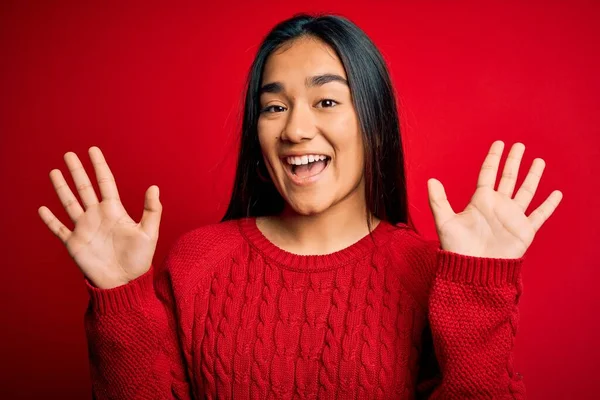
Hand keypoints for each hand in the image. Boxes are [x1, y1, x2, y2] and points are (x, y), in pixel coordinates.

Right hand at [38, 146, 161, 288]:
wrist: (124, 282)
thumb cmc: (139, 259)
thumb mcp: (149, 233)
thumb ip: (152, 210)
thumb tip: (154, 186)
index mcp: (114, 211)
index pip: (105, 182)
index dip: (99, 166)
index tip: (93, 150)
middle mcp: (97, 216)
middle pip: (84, 188)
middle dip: (77, 171)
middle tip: (69, 154)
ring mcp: (85, 228)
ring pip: (70, 203)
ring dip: (61, 188)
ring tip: (54, 172)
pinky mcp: (75, 243)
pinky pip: (59, 228)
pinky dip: (50, 219)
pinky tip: (42, 208)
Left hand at [427, 140, 562, 258]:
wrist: (474, 270)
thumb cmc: (457, 248)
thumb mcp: (445, 221)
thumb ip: (438, 200)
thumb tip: (430, 180)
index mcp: (481, 200)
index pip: (488, 173)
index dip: (494, 158)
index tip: (499, 143)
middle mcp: (498, 206)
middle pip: (508, 178)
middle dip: (514, 161)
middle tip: (520, 145)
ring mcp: (512, 217)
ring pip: (526, 191)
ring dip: (533, 177)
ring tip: (539, 161)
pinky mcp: (524, 230)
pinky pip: (539, 215)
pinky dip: (549, 205)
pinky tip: (557, 193)